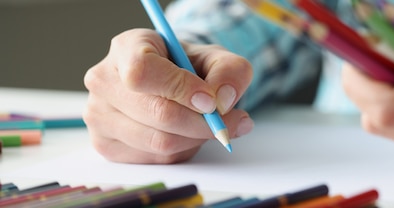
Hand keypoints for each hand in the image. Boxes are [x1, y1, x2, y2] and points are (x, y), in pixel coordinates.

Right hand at [83, 29, 253, 163]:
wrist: (171, 82)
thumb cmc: (189, 67)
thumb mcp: (216, 58)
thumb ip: (229, 72)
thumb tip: (222, 101)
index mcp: (126, 47)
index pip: (143, 72)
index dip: (180, 88)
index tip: (210, 100)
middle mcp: (103, 80)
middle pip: (157, 113)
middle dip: (202, 123)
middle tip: (232, 123)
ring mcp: (98, 115)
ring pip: (159, 141)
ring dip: (195, 139)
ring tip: (211, 126)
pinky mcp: (105, 144)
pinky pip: (155, 158)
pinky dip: (182, 151)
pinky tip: (187, 135)